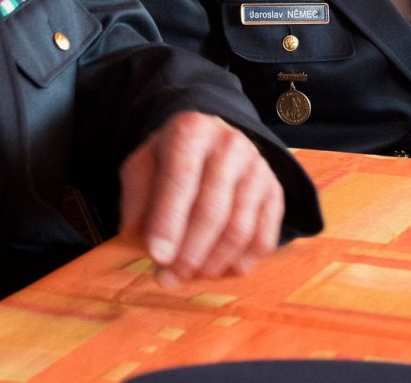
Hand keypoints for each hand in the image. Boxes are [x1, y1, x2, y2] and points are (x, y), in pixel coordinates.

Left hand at [119, 110, 284, 287]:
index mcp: (192, 131)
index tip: (157, 257)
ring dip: (212, 263)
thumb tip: (138, 236)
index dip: (168, 221)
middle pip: (213, 209)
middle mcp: (230, 144)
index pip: (181, 178)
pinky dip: (240, 263)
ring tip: (189, 276)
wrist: (214, 142)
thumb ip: (136, 197)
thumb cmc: (172, 160)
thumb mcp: (143, 165)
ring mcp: (257, 168)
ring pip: (240, 228)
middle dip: (189, 252)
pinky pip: (263, 238)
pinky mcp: (274, 192)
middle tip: (169, 278)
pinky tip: (217, 271)